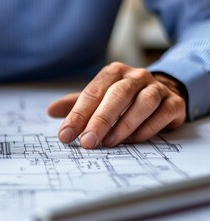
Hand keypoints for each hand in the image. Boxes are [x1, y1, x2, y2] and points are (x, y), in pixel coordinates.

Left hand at [47, 62, 186, 147]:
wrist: (162, 91)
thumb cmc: (123, 98)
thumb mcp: (98, 98)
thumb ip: (76, 104)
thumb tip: (51, 111)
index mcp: (113, 73)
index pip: (92, 93)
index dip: (77, 115)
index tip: (65, 136)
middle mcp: (136, 76)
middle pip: (118, 95)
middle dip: (100, 120)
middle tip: (87, 142)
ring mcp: (157, 88)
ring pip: (143, 103)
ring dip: (125, 125)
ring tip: (109, 143)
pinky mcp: (175, 103)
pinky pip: (161, 115)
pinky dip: (146, 129)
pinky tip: (132, 140)